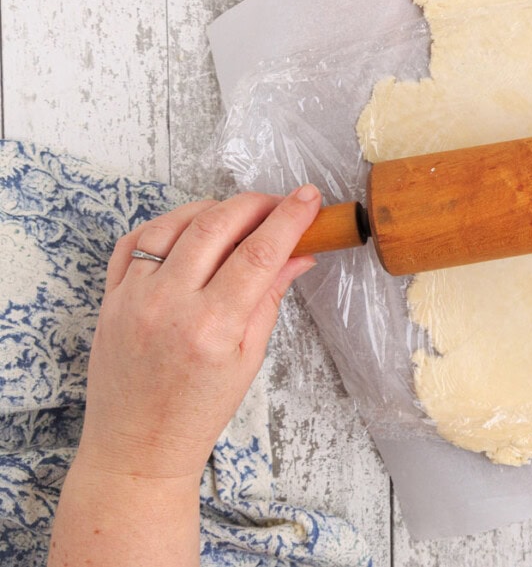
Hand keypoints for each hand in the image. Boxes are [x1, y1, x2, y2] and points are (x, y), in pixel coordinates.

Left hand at [74, 187, 321, 482]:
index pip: (259, 253)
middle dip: (256, 205)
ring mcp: (133, 297)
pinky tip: (191, 228)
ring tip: (240, 215)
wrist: (137, 447)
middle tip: (280, 204)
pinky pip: (136, 240)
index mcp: (212, 328)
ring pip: (175, 223)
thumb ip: (270, 298)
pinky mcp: (110, 296)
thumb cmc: (197, 412)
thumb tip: (299, 254)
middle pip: (217, 225)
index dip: (289, 218)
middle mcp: (169, 305)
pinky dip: (167, 224)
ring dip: (213, 209)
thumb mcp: (249, 359)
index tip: (309, 197)